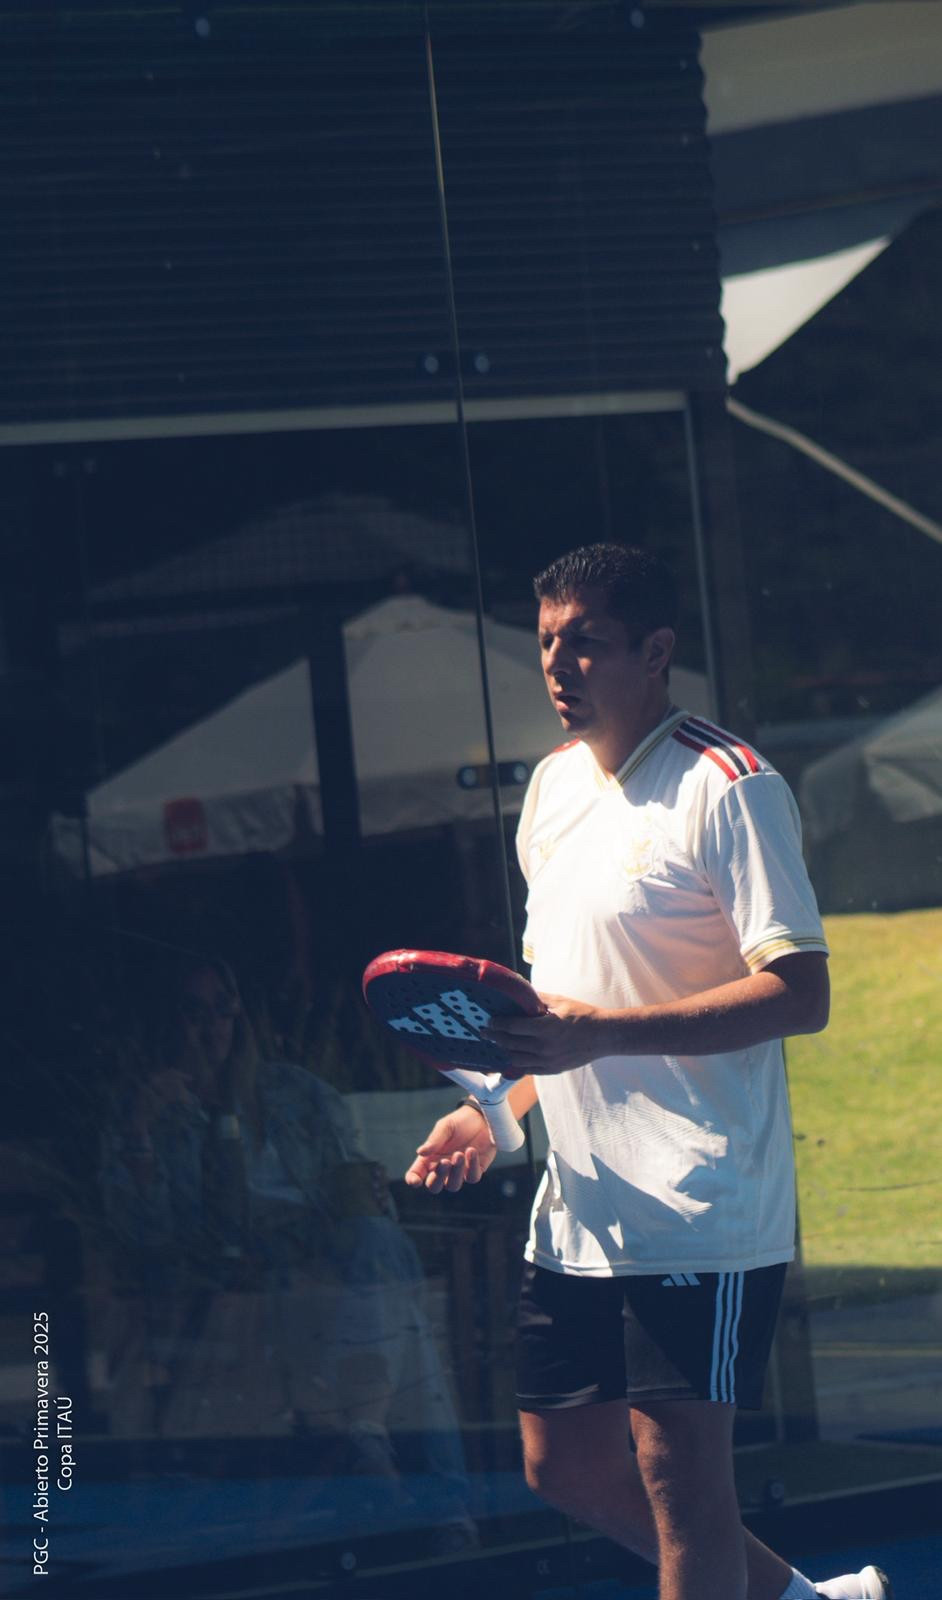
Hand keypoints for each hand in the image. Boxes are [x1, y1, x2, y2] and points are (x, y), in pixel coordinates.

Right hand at [404, 1105, 497, 1194]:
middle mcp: (443, 1168)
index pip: (417, 1174)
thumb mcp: (445, 1127)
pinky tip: (472, 1151)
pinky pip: (472, 1178)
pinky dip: (472, 1166)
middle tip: (444, 1162)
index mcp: (430, 1158)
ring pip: (453, 1186)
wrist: (483, 1118)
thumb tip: (420, 1152)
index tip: (415, 1181)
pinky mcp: (475, 1171)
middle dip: (437, 1178)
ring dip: (456, 1172)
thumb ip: (434, 1140)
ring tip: (459, 1154)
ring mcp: (459, 1172)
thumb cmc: (460, 1122)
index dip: (413, 1180)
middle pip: (434, 1186)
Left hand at [486, 993, 611, 1077]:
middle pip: (510, 1044)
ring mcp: (548, 1061)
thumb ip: (538, 998)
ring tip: (498, 1044)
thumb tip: (521, 990)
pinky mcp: (552, 1070)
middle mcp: (544, 1047)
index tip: (489, 1021)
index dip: (497, 1024)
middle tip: (486, 1032)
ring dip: (504, 1051)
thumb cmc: (583, 1016)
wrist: (604, 1036)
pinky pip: (528, 1070)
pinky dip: (517, 1063)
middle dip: (495, 1037)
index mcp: (545, 1027)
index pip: (512, 1027)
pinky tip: (511, 1057)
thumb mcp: (560, 1001)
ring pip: (516, 1059)